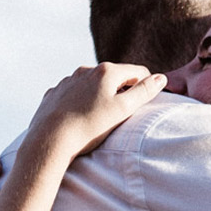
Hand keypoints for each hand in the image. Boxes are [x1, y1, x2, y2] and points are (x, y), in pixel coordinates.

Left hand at [25, 64, 166, 160]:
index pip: (137, 72)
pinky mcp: (55, 93)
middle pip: (114, 76)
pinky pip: (74, 93)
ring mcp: (68, 81)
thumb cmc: (90, 126)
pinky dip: (81, 101)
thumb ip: (144, 92)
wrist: (50, 140)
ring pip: (92, 84)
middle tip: (123, 113)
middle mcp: (85, 70)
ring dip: (100, 95)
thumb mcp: (123, 110)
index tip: (146, 102)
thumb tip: (161, 78)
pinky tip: (80, 117)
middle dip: (122, 90)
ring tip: (100, 117)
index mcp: (106, 71)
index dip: (146, 86)